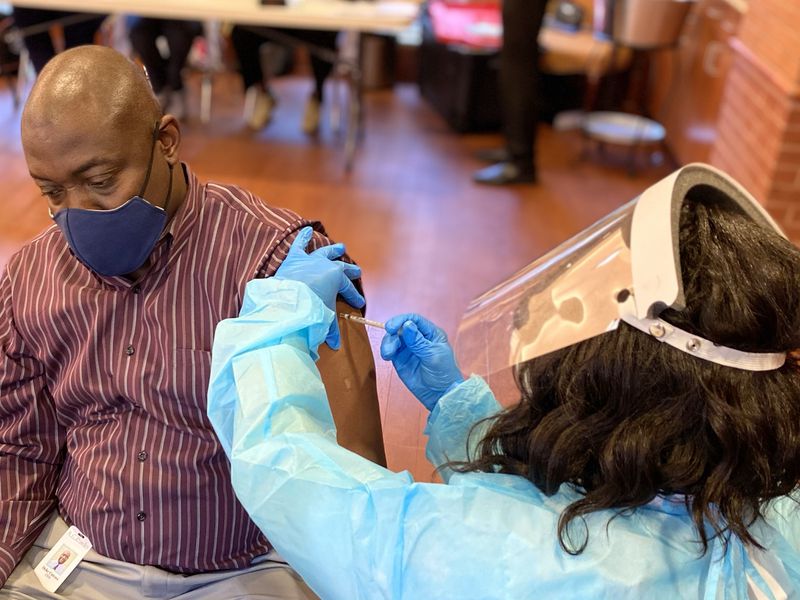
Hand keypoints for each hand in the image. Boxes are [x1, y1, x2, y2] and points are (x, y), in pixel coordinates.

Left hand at [275, 226, 364, 348]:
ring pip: (324, 252)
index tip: (360, 304)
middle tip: (357, 271)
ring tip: (340, 247)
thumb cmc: (310, 309)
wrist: (289, 301)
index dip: (354, 297)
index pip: (348, 289)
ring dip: (332, 250)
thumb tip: (335, 346)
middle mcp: (325, 265)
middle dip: (349, 271)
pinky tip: (307, 229)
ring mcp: (310, 260)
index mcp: (336, 278)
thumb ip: (330, 329)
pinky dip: (303, 237)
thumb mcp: (324, 318)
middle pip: (341, 268)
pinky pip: (299, 245)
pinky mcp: (293, 259)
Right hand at [380, 313, 463, 410]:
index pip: (414, 320)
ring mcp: (408, 348)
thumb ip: (418, 341)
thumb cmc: (443, 373)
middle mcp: (418, 338)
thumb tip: (407, 325)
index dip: (401, 320)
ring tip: (388, 354)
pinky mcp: (400, 359)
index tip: (391, 327)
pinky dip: (387, 350)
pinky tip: (387, 356)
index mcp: (430, 333)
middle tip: (389, 341)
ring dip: (388, 343)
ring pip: (393, 338)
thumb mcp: (433, 355)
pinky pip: (390, 350)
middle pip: (400, 327)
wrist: (439, 395)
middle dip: (392, 333)